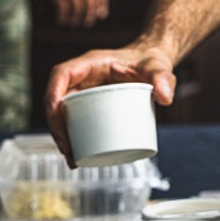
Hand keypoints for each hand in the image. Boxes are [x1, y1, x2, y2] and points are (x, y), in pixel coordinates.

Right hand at [30, 0, 108, 27]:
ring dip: (77, 19)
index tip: (101, 14)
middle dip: (90, 15)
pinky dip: (63, 17)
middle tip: (87, 23)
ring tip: (73, 23)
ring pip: (79, 8)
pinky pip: (64, 9)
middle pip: (91, 2)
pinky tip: (61, 20)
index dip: (102, 4)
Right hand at [44, 44, 177, 164]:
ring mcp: (84, 90)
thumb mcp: (157, 67)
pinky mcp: (90, 103)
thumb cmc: (151, 61)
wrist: (154, 62)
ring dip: (62, 137)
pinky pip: (74, 119)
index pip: (61, 74)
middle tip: (69, 150)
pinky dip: (72, 137)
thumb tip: (166, 98)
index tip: (56, 117)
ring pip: (62, 113)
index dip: (53, 95)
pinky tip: (77, 156)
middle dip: (57, 126)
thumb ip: (163, 78)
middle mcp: (82, 77)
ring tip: (74, 159)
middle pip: (57, 100)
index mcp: (91, 63)